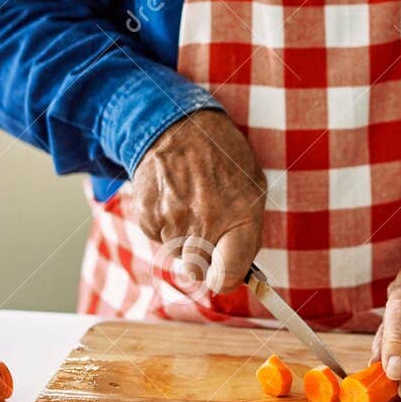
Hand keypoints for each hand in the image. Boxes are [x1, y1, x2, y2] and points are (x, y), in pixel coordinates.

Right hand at [130, 110, 265, 293]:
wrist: (176, 123)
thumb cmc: (221, 154)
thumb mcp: (252, 186)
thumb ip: (247, 231)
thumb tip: (243, 271)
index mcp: (239, 216)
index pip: (229, 276)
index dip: (228, 278)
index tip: (227, 272)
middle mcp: (205, 223)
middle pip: (196, 273)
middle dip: (203, 262)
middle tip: (207, 236)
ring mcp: (173, 221)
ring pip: (176, 255)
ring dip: (184, 240)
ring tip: (191, 205)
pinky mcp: (148, 217)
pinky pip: (158, 237)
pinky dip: (165, 225)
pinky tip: (173, 198)